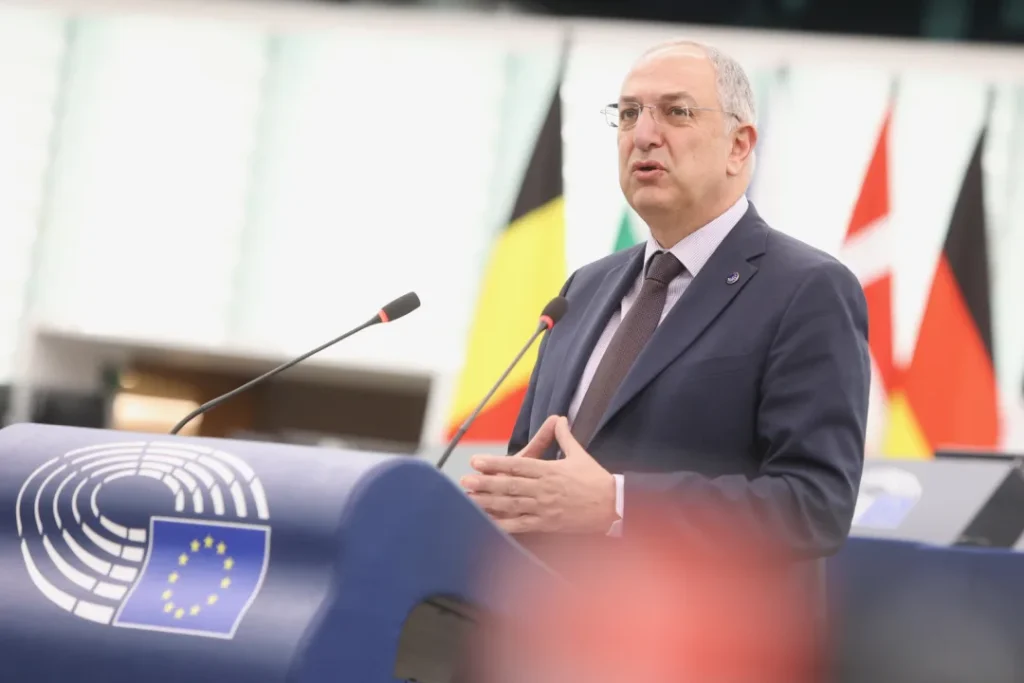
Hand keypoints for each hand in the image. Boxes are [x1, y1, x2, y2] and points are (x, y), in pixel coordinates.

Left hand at [461, 416, 617, 533]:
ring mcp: (544, 508)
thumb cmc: (596, 479)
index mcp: (549, 470)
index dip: (495, 463)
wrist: (613, 505)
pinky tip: (488, 524)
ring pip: (512, 504)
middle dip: (486, 483)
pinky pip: (522, 525)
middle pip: (510, 485)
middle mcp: (544, 488)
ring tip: (470, 499)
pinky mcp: (548, 523)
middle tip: (465, 480)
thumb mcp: (579, 454)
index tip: (477, 460)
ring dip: (489, 502)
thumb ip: (564, 437)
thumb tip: (559, 418)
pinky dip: (504, 525)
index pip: (517, 465)